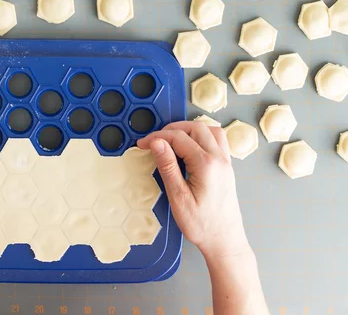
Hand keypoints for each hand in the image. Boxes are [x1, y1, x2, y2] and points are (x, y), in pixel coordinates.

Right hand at [138, 121, 249, 258]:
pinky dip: (202, 136)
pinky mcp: (227, 168)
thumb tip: (157, 142)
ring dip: (189, 129)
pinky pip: (217, 141)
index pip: (179, 138)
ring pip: (210, 130)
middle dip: (172, 129)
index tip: (142, 144)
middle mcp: (219, 159)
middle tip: (155, 140)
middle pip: (196, 128)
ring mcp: (226, 162)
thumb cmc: (201, 225)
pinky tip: (190, 147)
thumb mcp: (178, 197)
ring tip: (172, 139)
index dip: (157, 137)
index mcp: (206, 165)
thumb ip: (168, 167)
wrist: (225, 241)